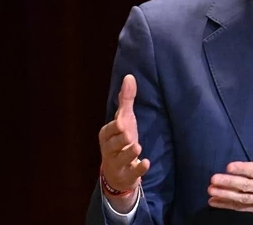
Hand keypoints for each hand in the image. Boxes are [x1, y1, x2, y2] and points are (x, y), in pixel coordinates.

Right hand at [98, 74, 150, 211]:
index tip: (122, 124)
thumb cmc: (121, 141)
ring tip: (136, 148)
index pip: (109, 129)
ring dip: (129, 152)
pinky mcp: (126, 175)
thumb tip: (129, 76)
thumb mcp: (124, 120)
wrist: (118, 173)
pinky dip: (138, 168)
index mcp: (106, 134)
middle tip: (129, 136)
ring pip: (122, 157)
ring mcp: (117, 163)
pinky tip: (146, 163)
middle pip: (114, 143)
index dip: (116, 127)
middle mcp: (109, 149)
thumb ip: (126, 100)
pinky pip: (132, 172)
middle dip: (122, 139)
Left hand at [207, 114, 252, 219]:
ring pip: (244, 199)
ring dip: (226, 196)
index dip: (243, 169)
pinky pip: (244, 208)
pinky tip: (215, 203)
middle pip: (248, 186)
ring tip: (211, 192)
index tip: (229, 166)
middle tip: (214, 180)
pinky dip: (229, 206)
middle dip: (230, 183)